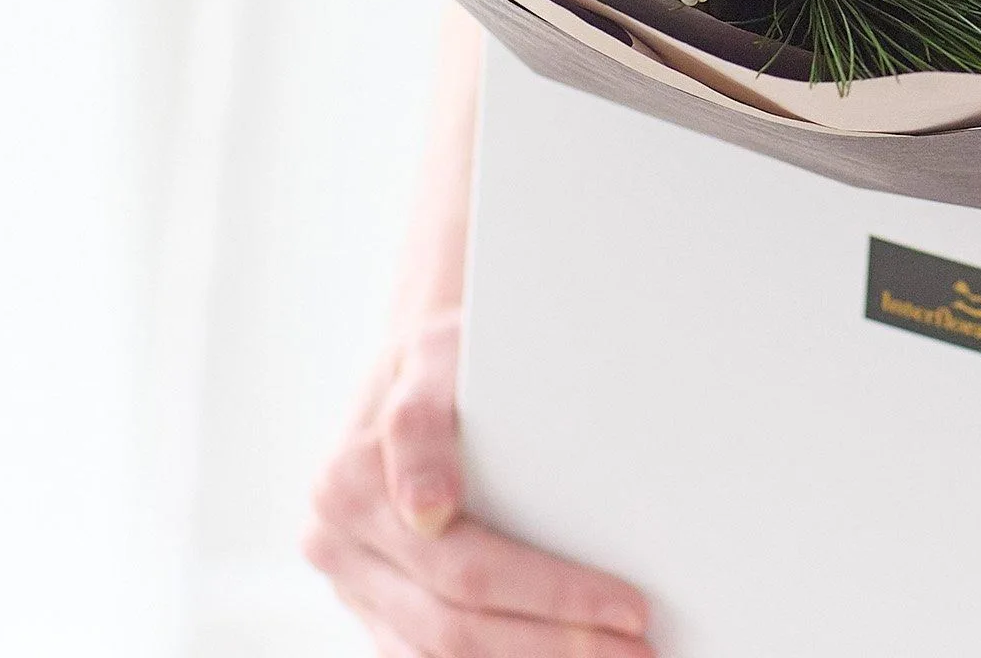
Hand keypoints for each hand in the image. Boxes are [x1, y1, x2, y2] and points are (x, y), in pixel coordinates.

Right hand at [305, 309, 653, 656]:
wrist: (410, 369)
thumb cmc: (448, 356)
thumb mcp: (439, 353)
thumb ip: (422, 418)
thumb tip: (430, 513)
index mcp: (352, 485)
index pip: (466, 565)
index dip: (553, 593)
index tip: (628, 607)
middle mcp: (338, 544)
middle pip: (457, 623)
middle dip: (557, 641)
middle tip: (642, 649)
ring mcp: (352, 585)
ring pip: (443, 656)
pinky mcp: (373, 610)